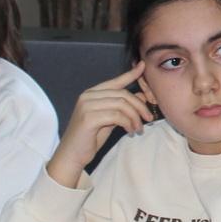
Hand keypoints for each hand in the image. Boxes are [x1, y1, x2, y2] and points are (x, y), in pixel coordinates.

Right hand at [48, 63, 153, 186]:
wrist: (72, 155)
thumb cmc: (90, 138)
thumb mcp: (110, 120)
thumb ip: (122, 107)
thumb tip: (142, 95)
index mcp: (91, 93)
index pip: (115, 81)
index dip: (130, 74)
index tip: (143, 66)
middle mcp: (88, 96)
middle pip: (123, 94)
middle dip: (139, 106)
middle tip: (148, 118)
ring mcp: (87, 106)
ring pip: (122, 104)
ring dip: (135, 117)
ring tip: (138, 128)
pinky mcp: (88, 118)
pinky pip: (117, 116)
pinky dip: (128, 123)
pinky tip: (130, 131)